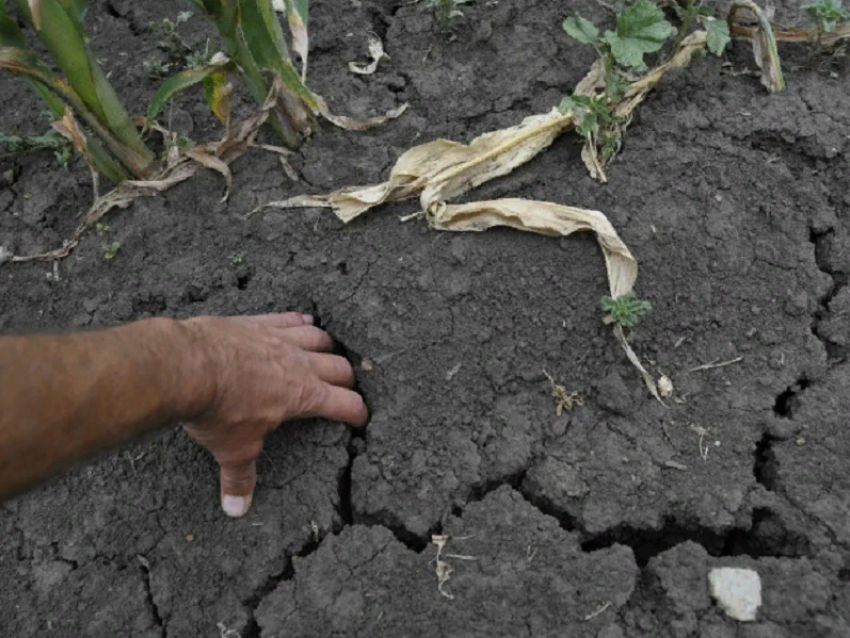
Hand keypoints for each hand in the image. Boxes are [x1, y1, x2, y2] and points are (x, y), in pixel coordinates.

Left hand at [181, 313, 366, 516]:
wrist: (188, 366)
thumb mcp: (233, 449)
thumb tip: (237, 509)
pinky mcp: (259, 322)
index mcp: (304, 396)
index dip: (358, 413)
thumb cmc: (217, 409)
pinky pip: (289, 317)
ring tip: (329, 352)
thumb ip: (240, 478)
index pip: (346, 404)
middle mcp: (300, 364)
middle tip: (345, 388)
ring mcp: (280, 339)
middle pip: (340, 367)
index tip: (360, 419)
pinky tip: (303, 320)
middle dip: (347, 380)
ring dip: (328, 346)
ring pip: (319, 337)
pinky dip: (301, 320)